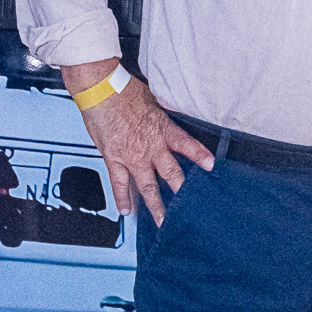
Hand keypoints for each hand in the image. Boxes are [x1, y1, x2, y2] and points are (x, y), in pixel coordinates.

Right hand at [63, 61, 213, 221]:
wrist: (100, 90)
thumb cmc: (122, 90)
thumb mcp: (152, 99)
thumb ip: (161, 114)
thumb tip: (168, 114)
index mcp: (162, 129)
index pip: (186, 144)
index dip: (200, 155)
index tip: (211, 166)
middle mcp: (150, 146)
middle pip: (172, 173)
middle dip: (182, 191)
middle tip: (191, 207)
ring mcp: (132, 156)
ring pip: (148, 186)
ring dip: (157, 205)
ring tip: (163, 220)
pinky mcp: (114, 159)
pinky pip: (120, 183)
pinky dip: (123, 198)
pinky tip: (126, 210)